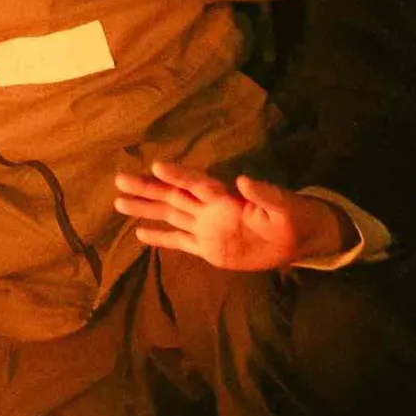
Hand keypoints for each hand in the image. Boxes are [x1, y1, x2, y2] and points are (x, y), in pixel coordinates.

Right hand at [114, 161, 344, 270]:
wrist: (297, 239)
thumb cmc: (292, 217)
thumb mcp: (283, 206)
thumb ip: (263, 193)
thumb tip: (242, 180)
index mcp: (226, 198)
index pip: (196, 184)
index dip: (178, 175)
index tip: (156, 167)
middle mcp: (210, 210)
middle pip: (173, 196)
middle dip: (147, 188)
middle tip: (120, 179)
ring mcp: (206, 229)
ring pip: (170, 215)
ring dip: (146, 208)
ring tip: (118, 202)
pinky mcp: (208, 248)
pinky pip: (180, 241)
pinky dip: (161, 238)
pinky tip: (140, 234)